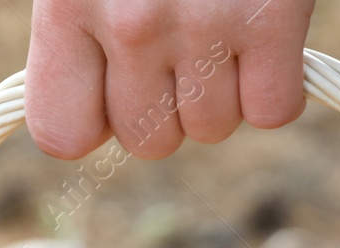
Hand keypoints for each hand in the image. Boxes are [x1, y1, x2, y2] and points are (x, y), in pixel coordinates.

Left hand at [25, 0, 316, 160]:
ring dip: (223, 90)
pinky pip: (272, 111)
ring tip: (222, 21)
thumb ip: (82, 33)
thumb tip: (86, 116)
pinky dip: (277, 83)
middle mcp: (130, 22)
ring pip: (211, 130)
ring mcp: (205, 24)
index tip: (111, 85)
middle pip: (148, 142)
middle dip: (167, 105)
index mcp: (67, 4)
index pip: (62, 134)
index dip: (92, 119)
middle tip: (180, 40)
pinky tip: (265, 33)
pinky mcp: (273, 19)